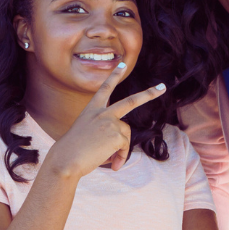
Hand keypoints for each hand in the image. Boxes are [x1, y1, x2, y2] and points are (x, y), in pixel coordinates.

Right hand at [44, 62, 165, 175]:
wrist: (66, 159)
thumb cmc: (72, 151)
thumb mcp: (87, 134)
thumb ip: (105, 132)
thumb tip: (120, 144)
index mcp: (91, 110)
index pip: (105, 89)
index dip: (114, 75)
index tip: (122, 64)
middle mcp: (102, 112)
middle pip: (130, 101)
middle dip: (148, 94)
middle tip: (163, 87)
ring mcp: (110, 122)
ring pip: (125, 135)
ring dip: (121, 150)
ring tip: (109, 162)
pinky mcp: (117, 134)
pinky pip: (125, 148)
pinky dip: (120, 157)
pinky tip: (112, 165)